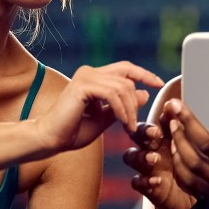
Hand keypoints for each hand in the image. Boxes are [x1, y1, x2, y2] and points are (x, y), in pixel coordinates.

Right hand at [34, 62, 161, 155]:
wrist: (49, 140)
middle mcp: (89, 72)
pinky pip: (112, 94)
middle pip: (127, 77)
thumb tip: (144, 94)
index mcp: (93, 77)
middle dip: (136, 101)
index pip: (125, 68)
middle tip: (135, 124)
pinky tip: (123, 123)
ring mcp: (85, 76)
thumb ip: (122, 106)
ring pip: (122, 86)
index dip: (144, 74)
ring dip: (130, 109)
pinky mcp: (82, 86)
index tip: (159, 84)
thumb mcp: (104, 119)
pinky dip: (122, 109)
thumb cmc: (72, 132)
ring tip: (129, 127)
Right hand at [123, 121, 197, 208]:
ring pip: (131, 156)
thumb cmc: (194, 170)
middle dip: (143, 132)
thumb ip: (187, 130)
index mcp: (163, 138)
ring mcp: (147, 168)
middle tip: (155, 133)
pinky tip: (157, 181)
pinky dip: (144, 181)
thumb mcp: (195, 150)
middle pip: (136, 134)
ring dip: (141, 156)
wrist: (193, 200)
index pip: (155, 120)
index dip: (158, 115)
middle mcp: (152, 149)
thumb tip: (183, 106)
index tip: (166, 114)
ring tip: (155, 159)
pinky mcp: (147, 188)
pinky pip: (137, 182)